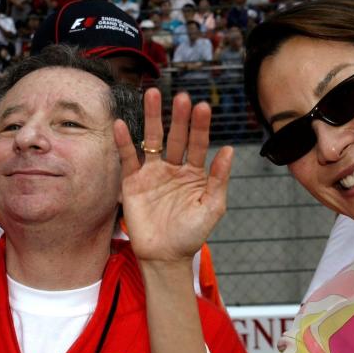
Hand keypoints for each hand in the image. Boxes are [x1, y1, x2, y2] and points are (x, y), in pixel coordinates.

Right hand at [114, 89, 232, 263]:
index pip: (199, 144)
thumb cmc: (191, 235)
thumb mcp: (211, 208)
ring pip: (152, 140)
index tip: (202, 107)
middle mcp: (173, 168)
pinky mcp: (132, 183)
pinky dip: (125, 142)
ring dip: (153, 118)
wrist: (164, 257)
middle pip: (176, 136)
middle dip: (178, 117)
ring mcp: (152, 173)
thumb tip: (230, 151)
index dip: (200, 127)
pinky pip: (128, 158)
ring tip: (152, 95)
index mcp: (195, 173)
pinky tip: (122, 124)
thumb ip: (218, 179)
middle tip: (181, 97)